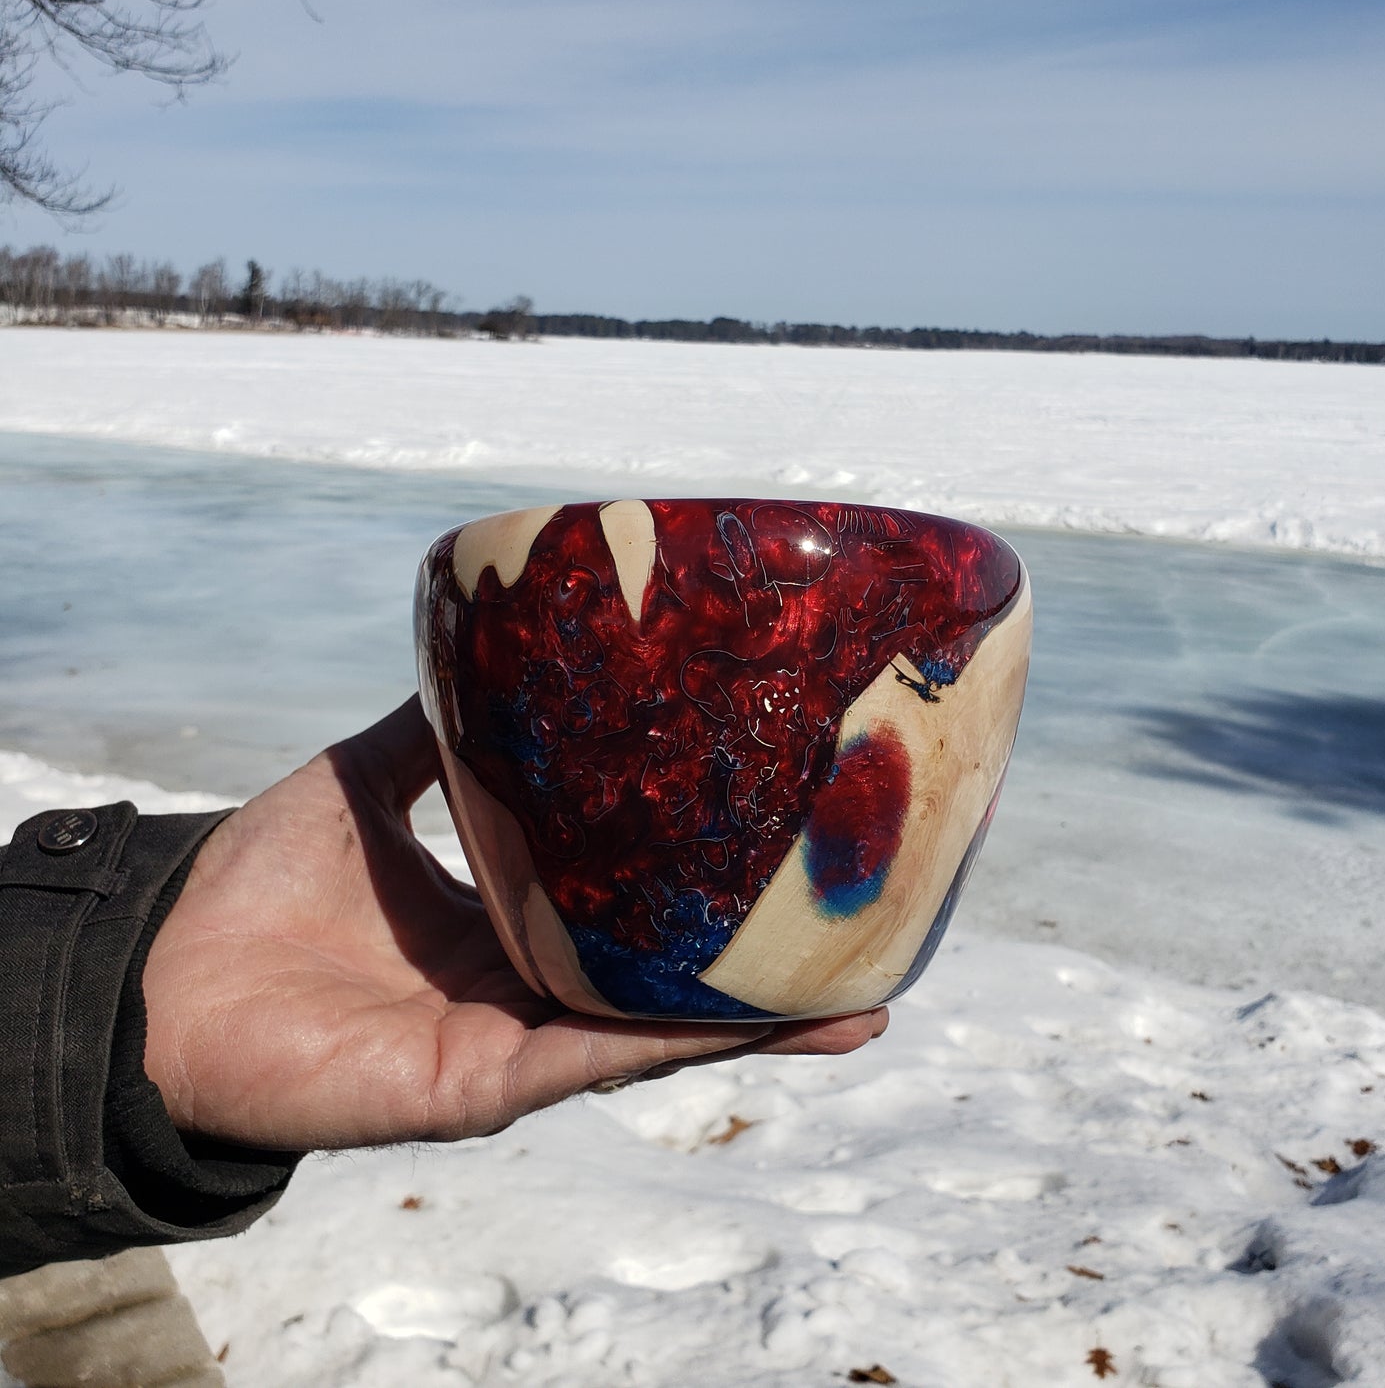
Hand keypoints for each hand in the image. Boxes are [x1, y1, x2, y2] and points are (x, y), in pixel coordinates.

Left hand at [142, 697, 886, 1151]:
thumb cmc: (252, 885)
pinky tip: (751, 1019)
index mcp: (505, 920)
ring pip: (656, 1031)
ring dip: (755, 1022)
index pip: (627, 907)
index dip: (704, 887)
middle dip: (764, 971)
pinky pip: (594, 1057)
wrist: (160, 974)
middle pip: (666, 980)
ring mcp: (515, 1040)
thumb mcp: (363, 781)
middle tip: (869, 940)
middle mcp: (526, 985)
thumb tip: (493, 654)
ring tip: (858, 1006)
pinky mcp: (484, 1084)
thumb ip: (431, 734)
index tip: (786, 852)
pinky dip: (674, 1038)